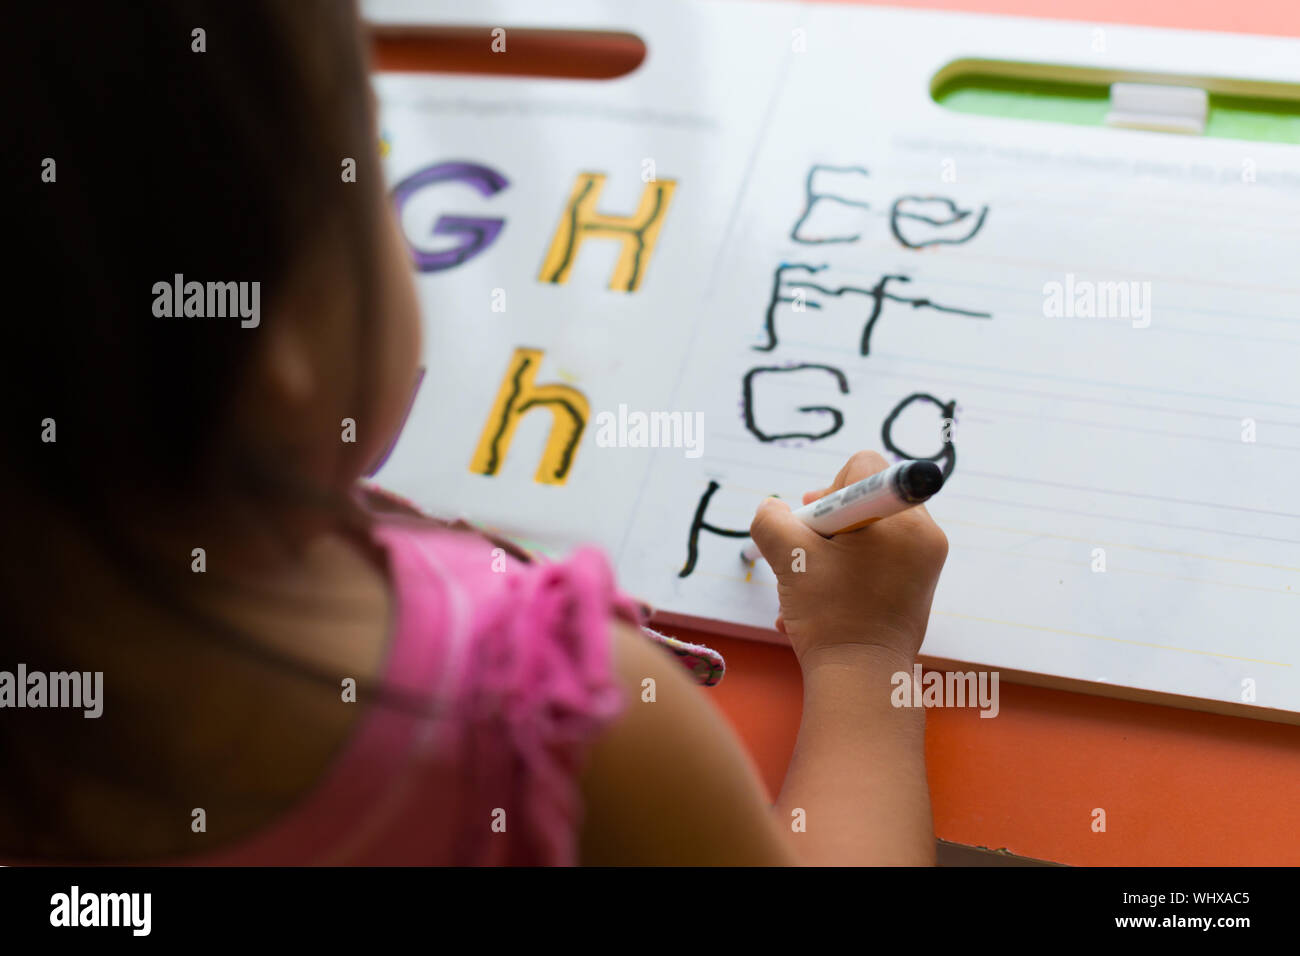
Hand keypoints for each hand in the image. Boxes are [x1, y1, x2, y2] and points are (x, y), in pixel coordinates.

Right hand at [748, 451, 947, 667]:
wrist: (861, 680)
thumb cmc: (829, 616)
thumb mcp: (789, 558)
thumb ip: (772, 519)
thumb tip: (773, 508)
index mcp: (903, 520)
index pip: (863, 467)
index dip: (828, 490)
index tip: (815, 526)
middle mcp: (925, 535)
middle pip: (865, 498)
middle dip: (828, 524)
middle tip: (809, 555)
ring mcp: (925, 562)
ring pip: (868, 531)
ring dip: (831, 551)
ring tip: (811, 585)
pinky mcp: (918, 585)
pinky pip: (879, 558)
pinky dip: (848, 571)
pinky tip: (822, 601)